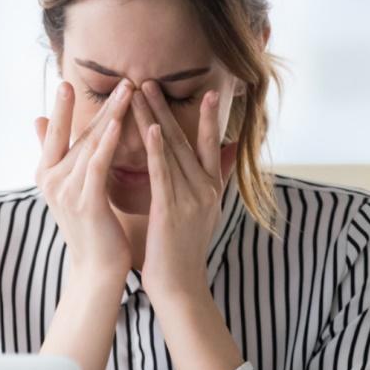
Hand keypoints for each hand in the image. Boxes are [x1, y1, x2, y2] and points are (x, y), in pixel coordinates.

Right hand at [34, 78, 134, 284]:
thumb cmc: (90, 227)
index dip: (61, 107)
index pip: (55, 132)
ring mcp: (66, 191)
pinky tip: (118, 124)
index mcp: (46, 174)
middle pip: (76, 133)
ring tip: (127, 91)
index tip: (67, 81)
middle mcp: (51, 180)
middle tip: (119, 78)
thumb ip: (55, 154)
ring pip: (89, 144)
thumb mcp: (67, 187)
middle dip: (99, 104)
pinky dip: (107, 143)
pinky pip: (97, 166)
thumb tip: (36, 119)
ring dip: (110, 115)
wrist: (96, 270)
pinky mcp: (86, 202)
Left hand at [129, 80, 234, 303]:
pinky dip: (157, 150)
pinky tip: (150, 128)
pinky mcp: (173, 211)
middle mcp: (206, 189)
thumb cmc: (182, 252)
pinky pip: (164, 174)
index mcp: (212, 189)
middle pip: (186, 140)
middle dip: (166, 109)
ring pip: (172, 151)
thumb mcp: (204, 214)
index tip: (206, 91)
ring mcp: (192, 199)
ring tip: (140, 92)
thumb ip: (214, 182)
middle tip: (149, 80)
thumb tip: (229, 155)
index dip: (209, 118)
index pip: (211, 145)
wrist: (180, 288)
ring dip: (155, 118)